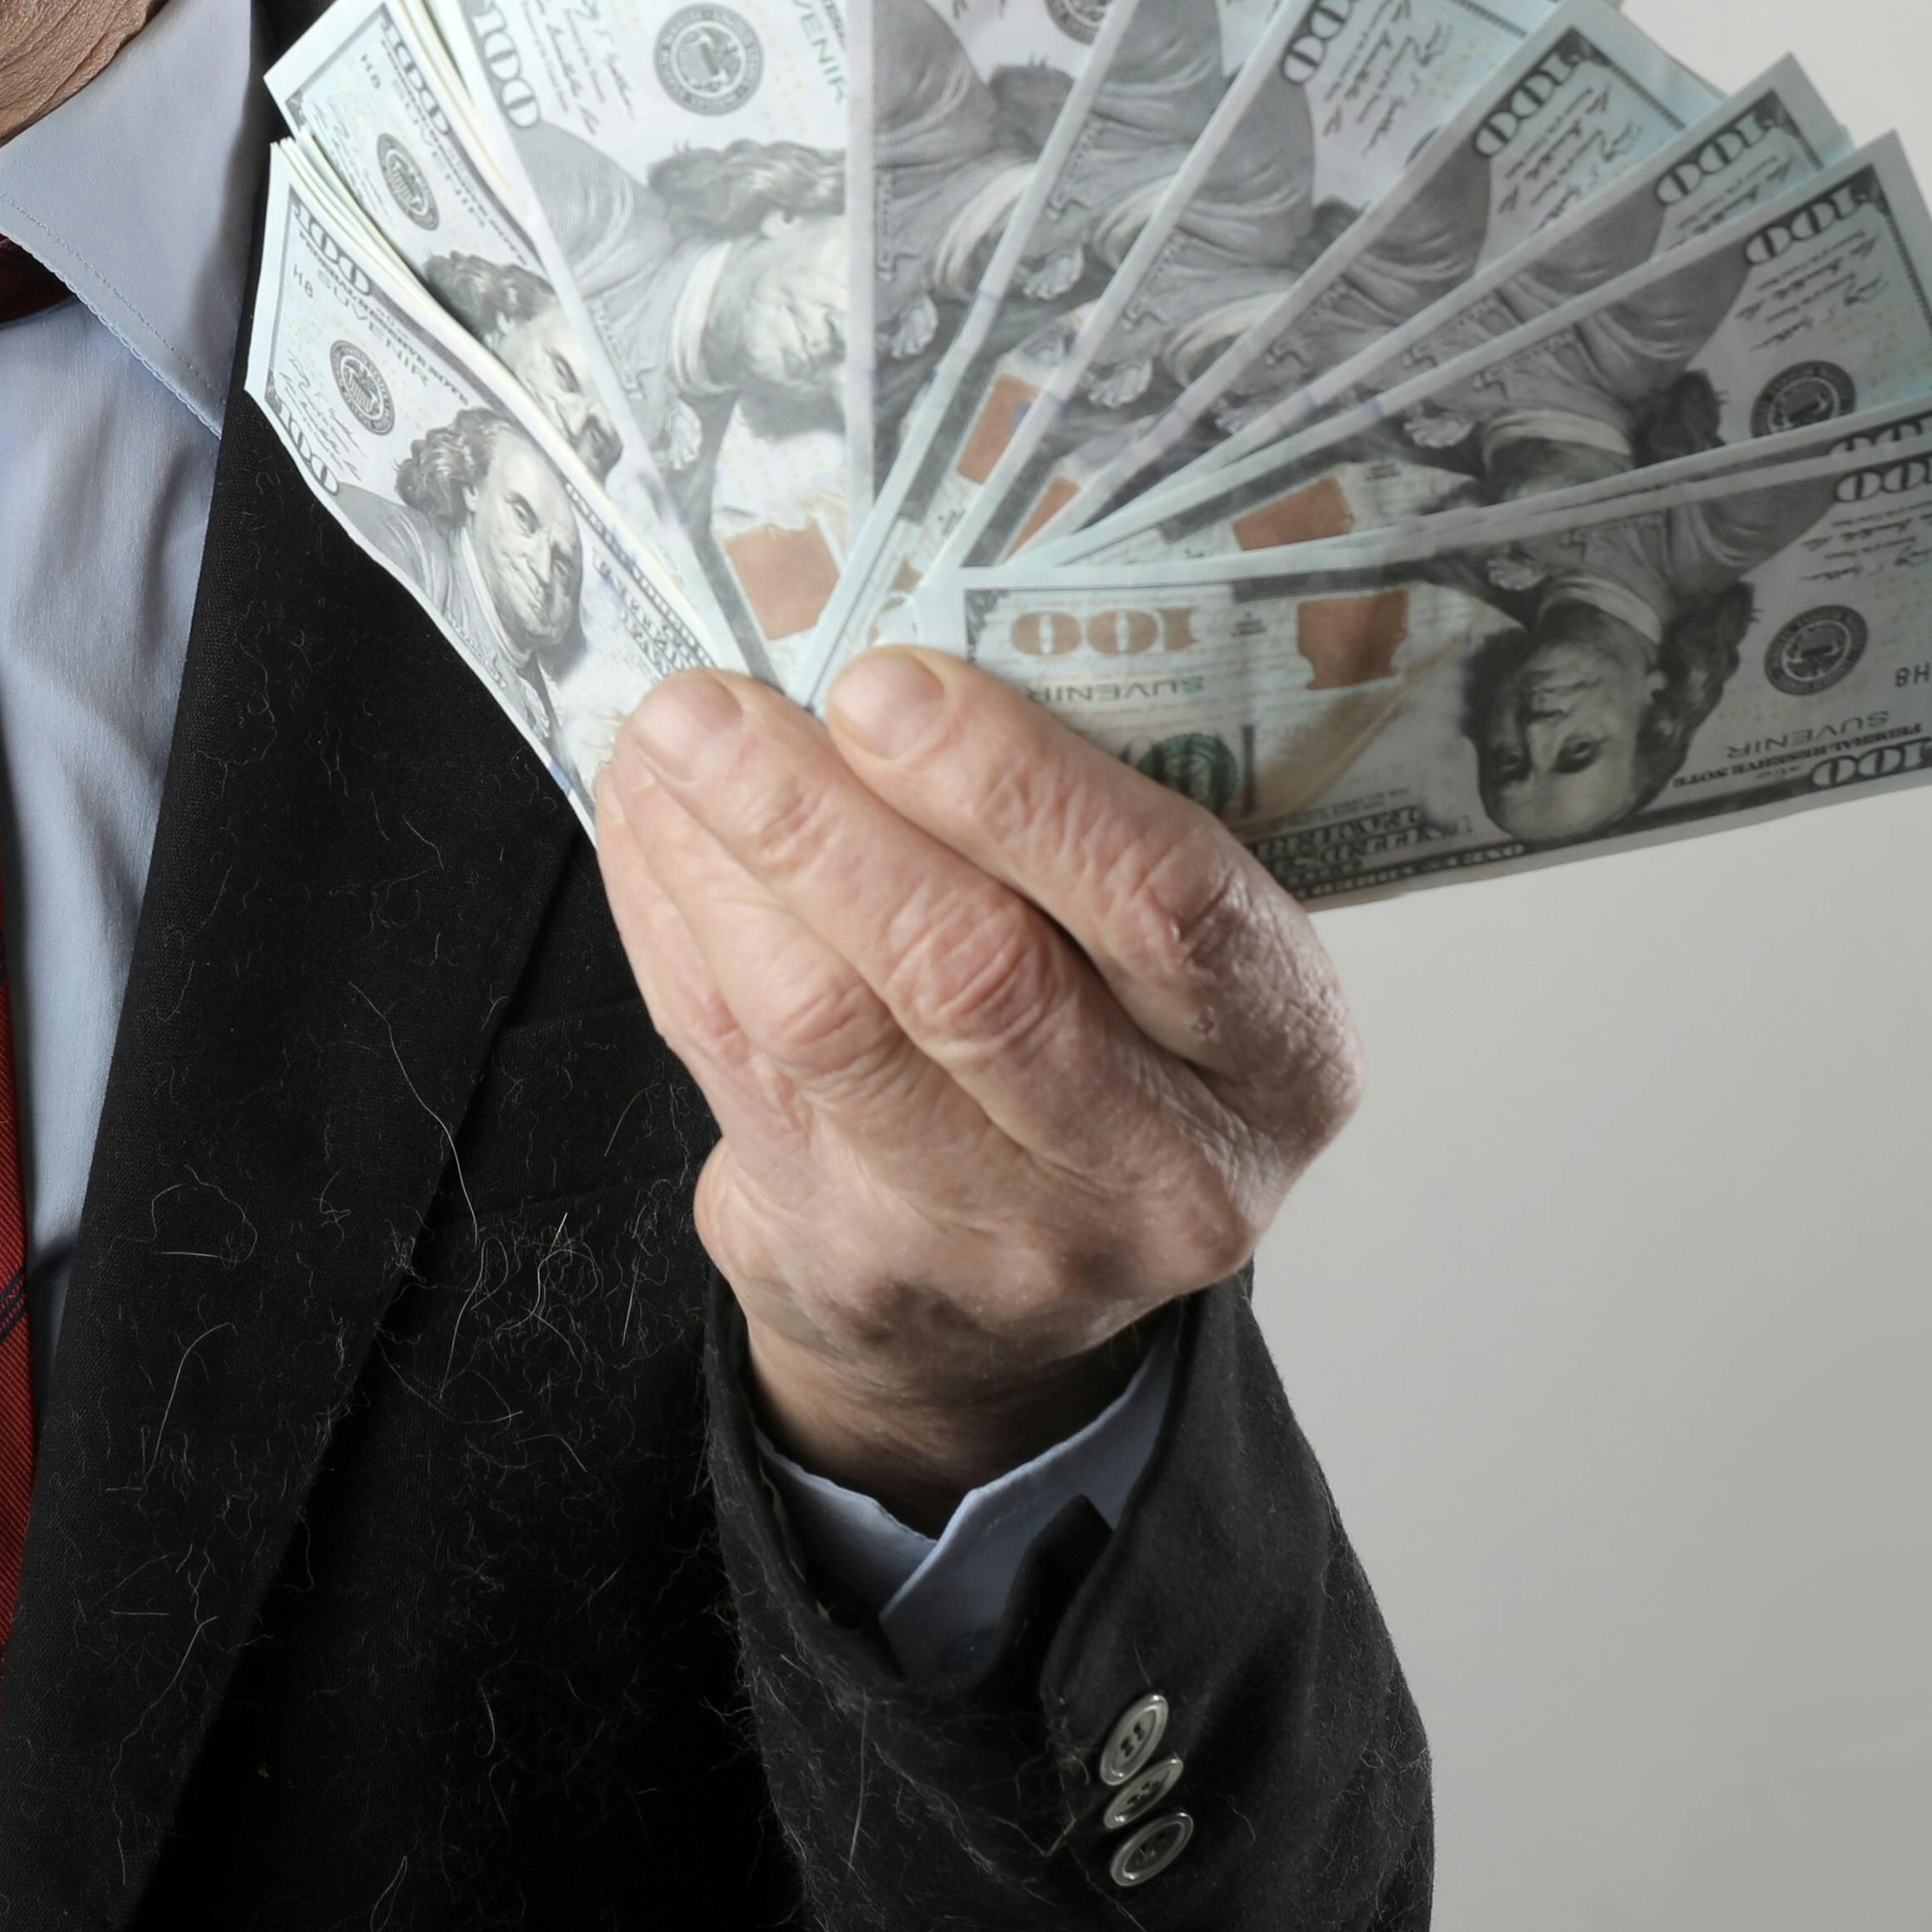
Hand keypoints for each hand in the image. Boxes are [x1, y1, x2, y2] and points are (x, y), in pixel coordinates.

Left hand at [597, 648, 1360, 1522]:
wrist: (1010, 1315)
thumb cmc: (1099, 1048)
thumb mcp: (1164, 956)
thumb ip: (1084, 822)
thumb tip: (892, 616)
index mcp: (1282, 1053)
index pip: (1171, 907)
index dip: (1018, 789)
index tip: (887, 681)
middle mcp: (1168, 1168)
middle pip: (975, 975)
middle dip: (823, 817)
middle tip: (717, 700)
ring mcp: (1008, 1241)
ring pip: (829, 1024)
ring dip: (723, 858)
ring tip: (667, 735)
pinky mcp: (860, 1263)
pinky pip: (737, 1063)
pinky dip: (674, 922)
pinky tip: (650, 823)